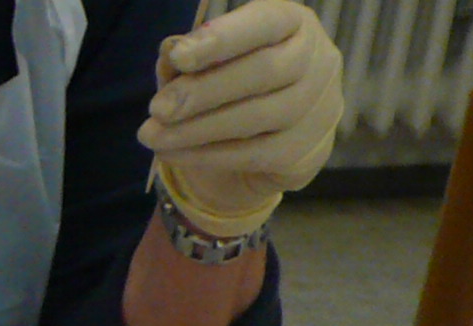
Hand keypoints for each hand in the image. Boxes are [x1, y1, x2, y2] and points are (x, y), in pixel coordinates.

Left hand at [146, 0, 342, 237]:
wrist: (265, 145)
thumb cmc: (230, 88)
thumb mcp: (205, 64)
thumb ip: (189, 57)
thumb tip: (171, 49)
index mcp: (293, 23)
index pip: (266, 22)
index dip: (223, 38)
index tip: (179, 56)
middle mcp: (318, 58)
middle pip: (265, 71)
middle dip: (204, 91)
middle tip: (158, 108)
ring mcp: (319, 106)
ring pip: (259, 116)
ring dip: (197, 129)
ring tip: (152, 135)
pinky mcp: (307, 150)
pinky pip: (253, 154)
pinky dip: (205, 155)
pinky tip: (171, 153)